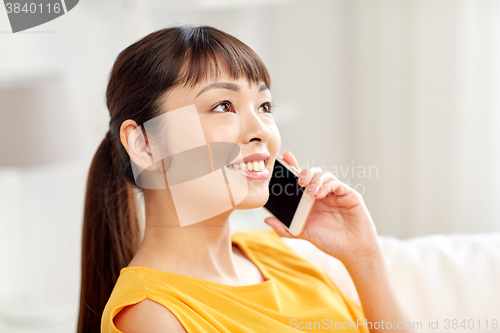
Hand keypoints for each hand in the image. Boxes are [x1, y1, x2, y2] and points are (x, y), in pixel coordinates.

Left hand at [264, 151, 380, 265]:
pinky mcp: (349, 195)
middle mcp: (323, 193)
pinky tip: (320, 194)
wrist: (353, 251)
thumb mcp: (303, 234)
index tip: (284, 158)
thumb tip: (267, 219)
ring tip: (310, 192)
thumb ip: (285, 228)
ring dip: (316, 180)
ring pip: (324, 175)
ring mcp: (336, 193)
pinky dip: (327, 186)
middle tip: (299, 181)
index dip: (293, 166)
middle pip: (313, 173)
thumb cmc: (330, 241)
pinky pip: (337, 184)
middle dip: (304, 172)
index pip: (300, 179)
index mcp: (311, 200)